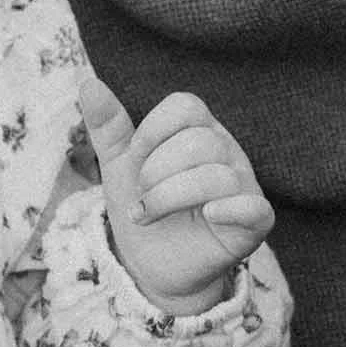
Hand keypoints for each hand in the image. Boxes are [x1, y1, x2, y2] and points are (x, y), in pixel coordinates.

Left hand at [79, 74, 274, 311]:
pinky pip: (256, 209)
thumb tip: (89, 83)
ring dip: (170, 197)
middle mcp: (227, 152)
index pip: (186, 105)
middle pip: (200, 142)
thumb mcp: (117, 163)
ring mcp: (244, 187)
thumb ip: (107, 124)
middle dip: (156, 171)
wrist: (148, 263)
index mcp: (198, 129)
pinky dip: (231, 210)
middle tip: (141, 196)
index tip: (135, 160)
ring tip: (147, 215)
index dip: (152, 132)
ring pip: (218, 176)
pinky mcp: (253, 224)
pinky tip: (207, 216)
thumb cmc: (142, 203)